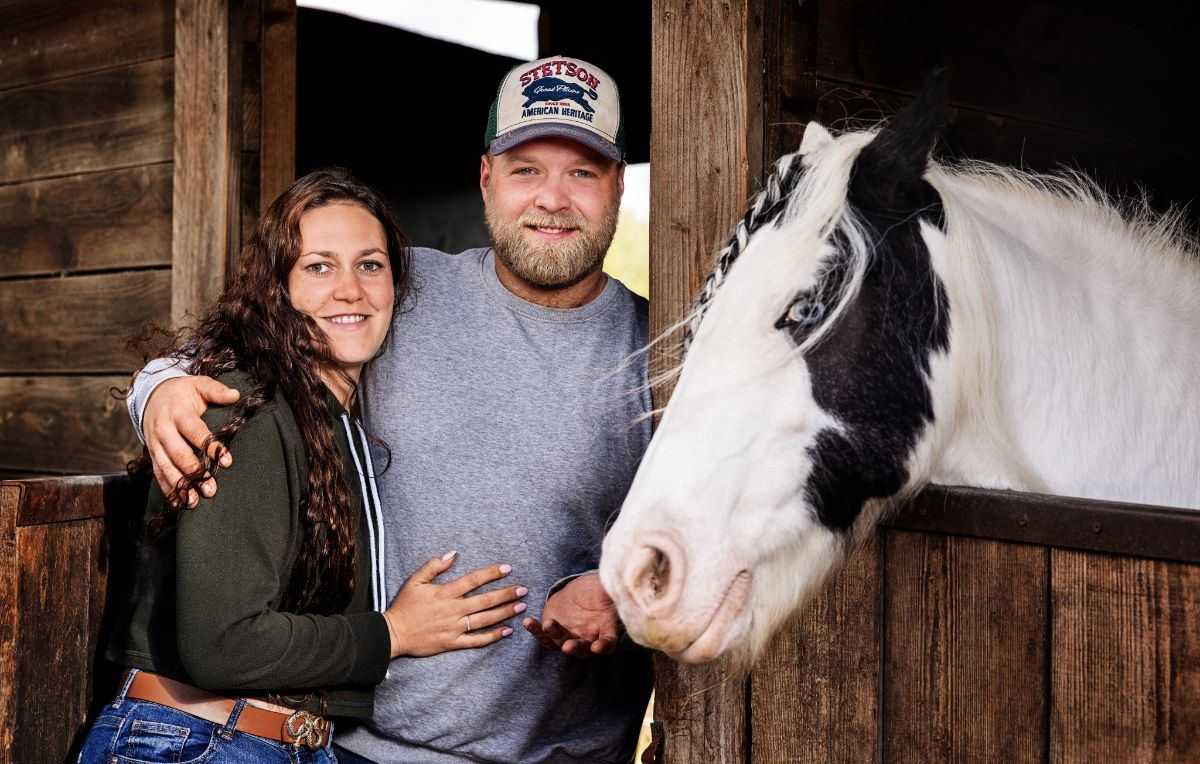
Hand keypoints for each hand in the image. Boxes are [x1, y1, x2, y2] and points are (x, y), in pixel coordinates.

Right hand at [144, 376, 238, 505]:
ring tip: (194, 502)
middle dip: (195, 472)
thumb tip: (236, 395)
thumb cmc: (183, 392)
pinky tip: (178, 503)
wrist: (152, 394)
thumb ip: (216, 390)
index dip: (211, 447)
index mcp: (178, 413)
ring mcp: (155, 444)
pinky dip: (167, 489)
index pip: (195, 432)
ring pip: (166, 467)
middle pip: (179, 454)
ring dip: (180, 486)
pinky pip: (158, 473)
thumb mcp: (199, 384)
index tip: (227, 462)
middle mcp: (164, 430)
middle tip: (211, 489)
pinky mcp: (152, 453)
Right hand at [383, 552, 527, 657]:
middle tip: (524, 590)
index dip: (492, 573)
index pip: (473, 580)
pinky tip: (506, 631)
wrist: (393, 634)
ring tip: (520, 607)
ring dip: (504, 613)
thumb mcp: (414, 581)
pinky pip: (476, 641)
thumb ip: (433, 566)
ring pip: (485, 620)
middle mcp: (453, 610)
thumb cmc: (403, 606)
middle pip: (485, 601)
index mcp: (445, 593)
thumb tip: (452, 553)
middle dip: (506, 594)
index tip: (507, 568)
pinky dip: (492, 637)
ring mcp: (454, 628)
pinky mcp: (452, 643)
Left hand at [523, 573, 617, 656]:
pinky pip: (544, 636)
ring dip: (554, 637)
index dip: (604, 646)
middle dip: (576, 648)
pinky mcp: (554, 633)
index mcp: (606, 630)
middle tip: (569, 647)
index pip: (608, 643)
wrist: (583, 592)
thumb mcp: (608, 589)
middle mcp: (589, 639)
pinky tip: (528, 622)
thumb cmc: (600, 591)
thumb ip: (610, 592)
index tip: (598, 647)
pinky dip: (536, 630)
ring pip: (562, 644)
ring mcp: (571, 638)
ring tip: (549, 625)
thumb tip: (618, 587)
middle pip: (583, 649)